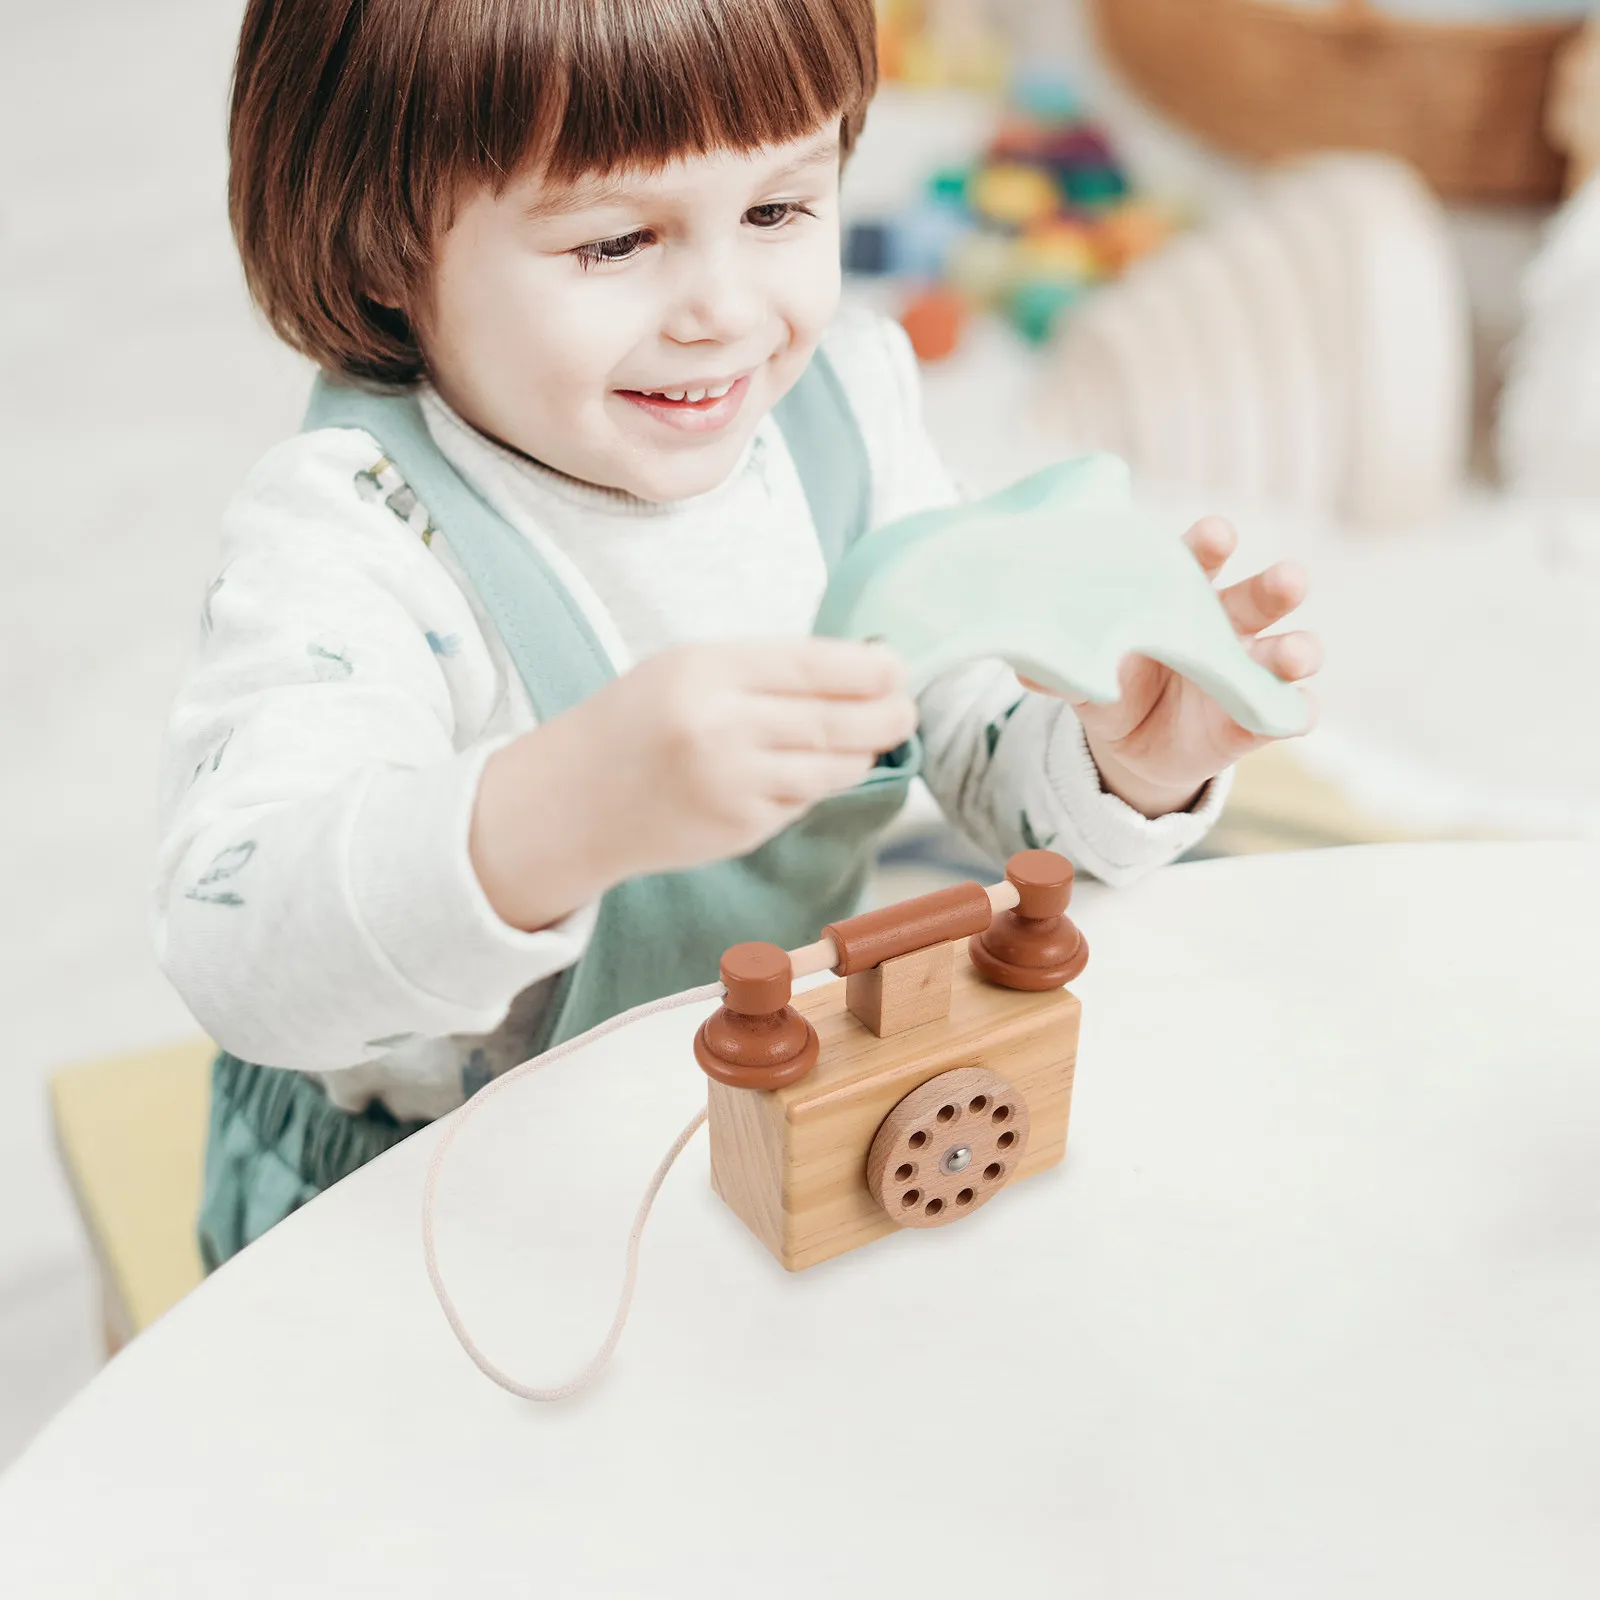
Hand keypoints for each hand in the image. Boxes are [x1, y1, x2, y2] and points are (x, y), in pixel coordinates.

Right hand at [471, 638, 917, 929]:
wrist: (573, 800)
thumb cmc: (638, 722)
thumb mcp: (688, 668)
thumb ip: (765, 670)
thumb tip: (860, 668)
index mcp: (707, 671)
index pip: (814, 665)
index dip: (870, 668)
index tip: (898, 666)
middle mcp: (720, 728)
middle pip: (835, 721)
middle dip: (886, 715)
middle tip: (907, 709)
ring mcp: (732, 785)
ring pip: (832, 768)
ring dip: (863, 753)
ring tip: (874, 737)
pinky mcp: (741, 829)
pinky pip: (803, 801)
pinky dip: (819, 785)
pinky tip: (812, 771)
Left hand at [1024, 517, 1320, 818]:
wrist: (1132, 745)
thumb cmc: (1114, 685)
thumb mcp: (1087, 679)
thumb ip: (1065, 670)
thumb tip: (1026, 667)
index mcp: (1182, 598)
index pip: (1200, 561)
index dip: (1210, 546)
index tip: (1218, 535)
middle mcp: (1226, 624)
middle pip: (1257, 597)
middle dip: (1274, 587)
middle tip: (1289, 579)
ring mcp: (1251, 669)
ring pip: (1286, 649)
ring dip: (1297, 648)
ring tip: (1296, 652)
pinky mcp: (1262, 716)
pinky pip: (1291, 711)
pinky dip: (1298, 711)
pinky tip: (1299, 711)